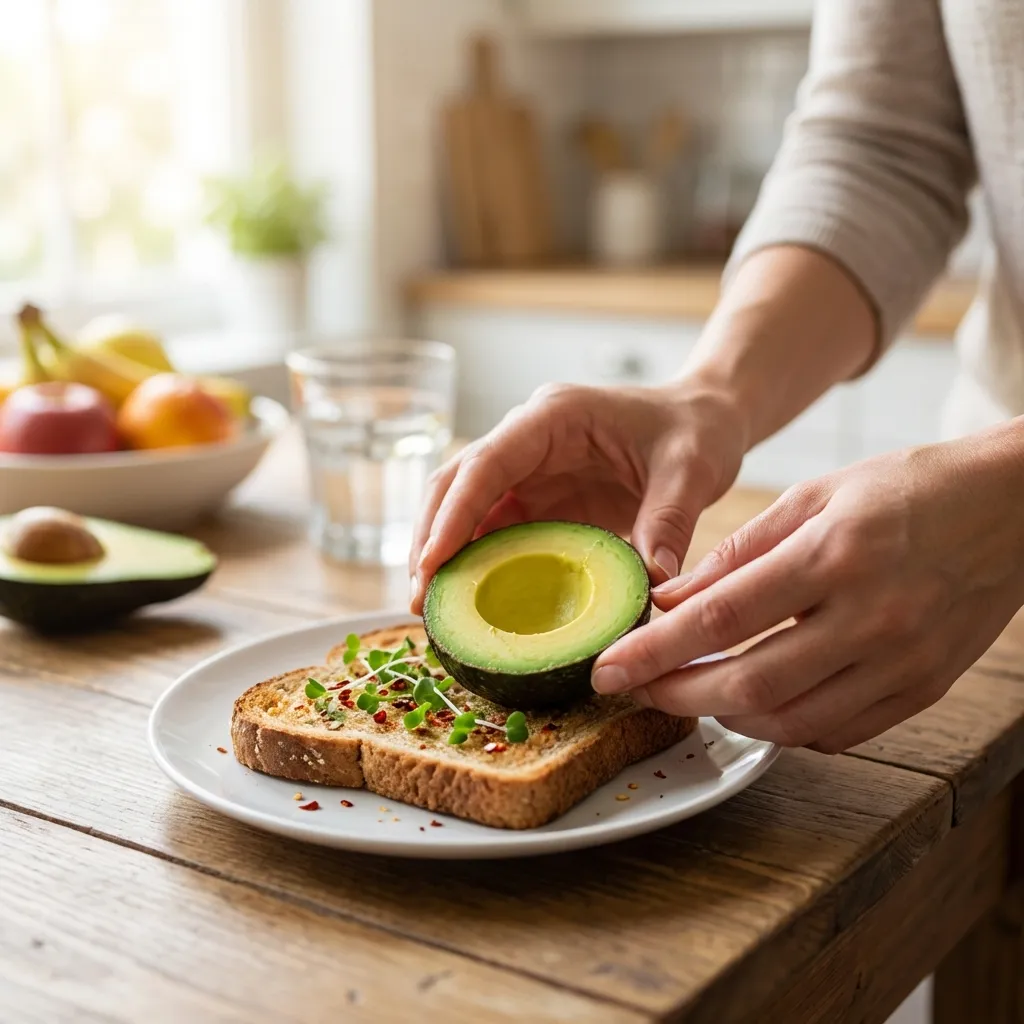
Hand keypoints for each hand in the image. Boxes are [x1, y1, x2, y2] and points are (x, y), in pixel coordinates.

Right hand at [409, 378, 748, 610]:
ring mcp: (529, 471)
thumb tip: (655, 584)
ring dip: (446, 556)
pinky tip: (471, 603)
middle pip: (457, 485)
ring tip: (433, 611)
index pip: (485, 463)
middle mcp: (528, 439)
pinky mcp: (539, 499)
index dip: (453, 514)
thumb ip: (670, 522)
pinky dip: (479, 564)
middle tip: (420, 601)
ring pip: (467, 510)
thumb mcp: (691, 471)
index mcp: (554, 418)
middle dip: (431, 539)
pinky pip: (496, 532)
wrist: (705, 421)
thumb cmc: (696, 430)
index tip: (431, 564)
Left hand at [592, 427, 1023, 752]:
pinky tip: (757, 705)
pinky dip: (784, 727)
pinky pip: (838, 733)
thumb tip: (672, 600)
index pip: (720, 620)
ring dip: (726, 718)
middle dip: (676, 695)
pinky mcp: (924, 689)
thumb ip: (739, 553)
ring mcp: (904, 662)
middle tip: (636, 689)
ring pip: (790, 722)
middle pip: (749, 685)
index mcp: (834, 554)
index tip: (607, 668)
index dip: (653, 651)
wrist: (1013, 506)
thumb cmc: (907, 488)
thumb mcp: (814, 495)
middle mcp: (871, 617)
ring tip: (689, 694)